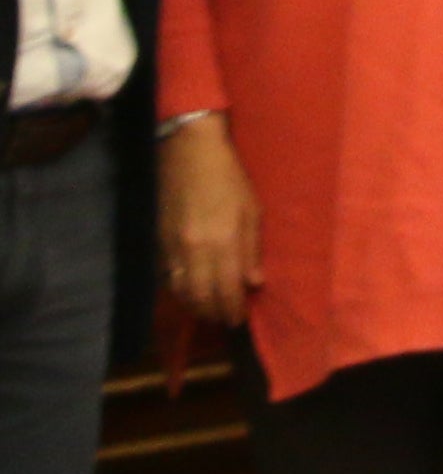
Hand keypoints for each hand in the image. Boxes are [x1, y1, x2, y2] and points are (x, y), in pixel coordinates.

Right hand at [157, 116, 253, 371]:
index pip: (226, 290)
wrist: (188, 153)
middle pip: (200, 296)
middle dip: (213, 313)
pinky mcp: (158, 240)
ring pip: (180, 290)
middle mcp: (194, 249)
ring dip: (194, 305)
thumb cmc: (229, 178)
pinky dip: (179, 289)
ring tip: (209, 311)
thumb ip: (251, 250)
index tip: (239, 320)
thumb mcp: (252, 211)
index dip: (232, 310)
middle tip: (225, 320)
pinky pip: (168, 275)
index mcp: (222, 242)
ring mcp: (172, 246)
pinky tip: (190, 291)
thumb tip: (253, 283)